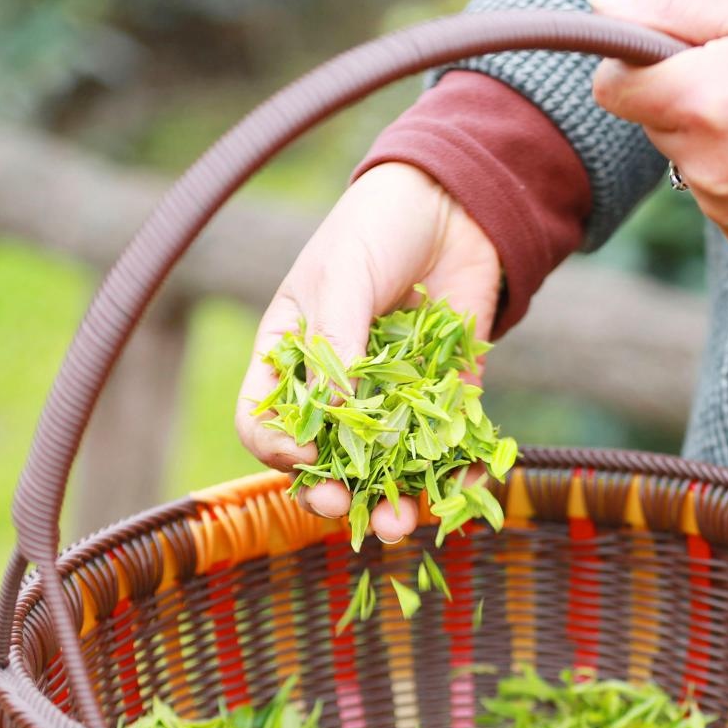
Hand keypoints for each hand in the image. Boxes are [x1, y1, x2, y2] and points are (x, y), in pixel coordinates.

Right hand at [235, 161, 500, 541]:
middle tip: (347, 509)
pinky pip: (446, 445)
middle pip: (325, 459)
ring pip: (385, 465)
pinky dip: (456, 473)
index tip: (307, 458)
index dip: (278, 449)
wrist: (453, 202)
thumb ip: (336, 345)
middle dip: (335, 492)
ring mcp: (392, 397)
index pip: (264, 421)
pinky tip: (464, 493)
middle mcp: (337, 387)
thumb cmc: (377, 227)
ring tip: (406, 524)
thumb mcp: (343, 277)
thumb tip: (338, 415)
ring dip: (393, 500)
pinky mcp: (444, 397)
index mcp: (291, 357)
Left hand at [590, 0, 727, 246]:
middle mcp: (700, 162)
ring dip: (708, 139)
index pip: (612, 89)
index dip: (631, 67)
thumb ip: (674, 10)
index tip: (665, 57)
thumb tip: (603, 8)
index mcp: (698, 101)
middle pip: (652, 123)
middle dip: (683, 99)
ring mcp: (718, 202)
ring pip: (682, 160)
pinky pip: (710, 194)